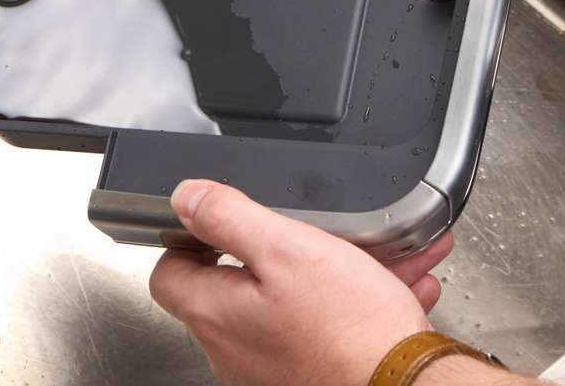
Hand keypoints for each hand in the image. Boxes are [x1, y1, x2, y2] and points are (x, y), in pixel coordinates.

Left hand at [149, 179, 454, 385]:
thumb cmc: (350, 330)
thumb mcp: (286, 249)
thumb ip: (228, 217)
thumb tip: (185, 197)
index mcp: (217, 314)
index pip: (170, 272)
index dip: (190, 238)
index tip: (220, 221)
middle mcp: (235, 349)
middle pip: (234, 285)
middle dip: (277, 250)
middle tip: (307, 233)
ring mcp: (271, 368)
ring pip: (291, 303)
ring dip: (331, 273)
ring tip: (371, 256)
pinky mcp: (310, 373)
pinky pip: (325, 327)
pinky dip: (356, 302)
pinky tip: (394, 284)